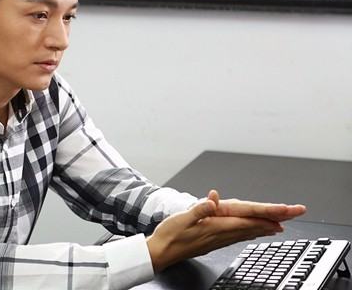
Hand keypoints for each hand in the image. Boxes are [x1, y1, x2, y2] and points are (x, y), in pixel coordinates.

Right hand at [146, 190, 305, 272]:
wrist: (161, 253)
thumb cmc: (169, 235)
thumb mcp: (182, 218)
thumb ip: (199, 209)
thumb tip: (212, 199)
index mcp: (215, 226)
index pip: (247, 220)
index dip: (266, 216)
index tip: (283, 213)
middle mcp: (220, 235)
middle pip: (252, 227)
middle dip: (273, 221)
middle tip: (291, 216)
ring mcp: (218, 240)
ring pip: (247, 233)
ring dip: (264, 228)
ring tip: (278, 225)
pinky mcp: (213, 242)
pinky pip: (238, 237)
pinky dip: (250, 233)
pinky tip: (252, 233)